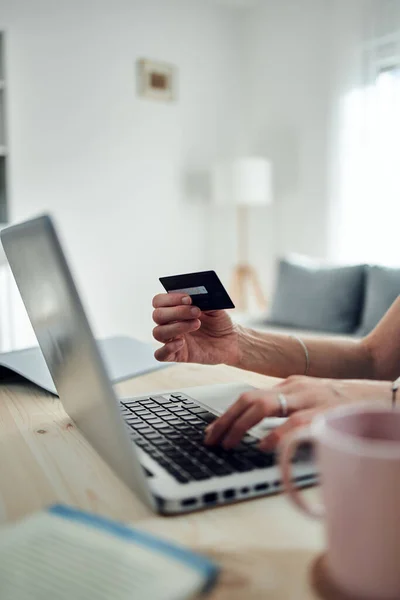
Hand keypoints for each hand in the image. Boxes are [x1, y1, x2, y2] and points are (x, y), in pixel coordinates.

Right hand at [152, 293, 240, 364]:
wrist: (230, 341)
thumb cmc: (220, 322)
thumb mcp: (216, 308)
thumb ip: (205, 300)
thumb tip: (197, 294)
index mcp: (174, 308)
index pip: (159, 301)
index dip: (170, 298)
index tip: (188, 299)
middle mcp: (169, 323)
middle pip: (157, 315)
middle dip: (177, 312)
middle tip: (196, 311)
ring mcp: (171, 339)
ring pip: (158, 332)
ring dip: (177, 327)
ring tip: (197, 324)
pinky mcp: (176, 355)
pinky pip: (160, 354)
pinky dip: (167, 348)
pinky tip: (181, 342)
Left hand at [204, 376, 390, 449]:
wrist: (382, 396)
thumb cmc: (345, 404)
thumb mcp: (311, 401)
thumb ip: (288, 412)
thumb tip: (259, 433)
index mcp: (290, 385)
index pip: (248, 396)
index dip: (226, 415)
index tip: (211, 432)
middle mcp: (296, 387)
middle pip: (249, 399)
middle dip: (225, 420)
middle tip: (211, 441)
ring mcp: (311, 398)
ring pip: (266, 406)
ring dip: (241, 426)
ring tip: (229, 444)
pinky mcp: (326, 411)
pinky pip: (296, 422)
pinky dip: (277, 434)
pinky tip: (264, 445)